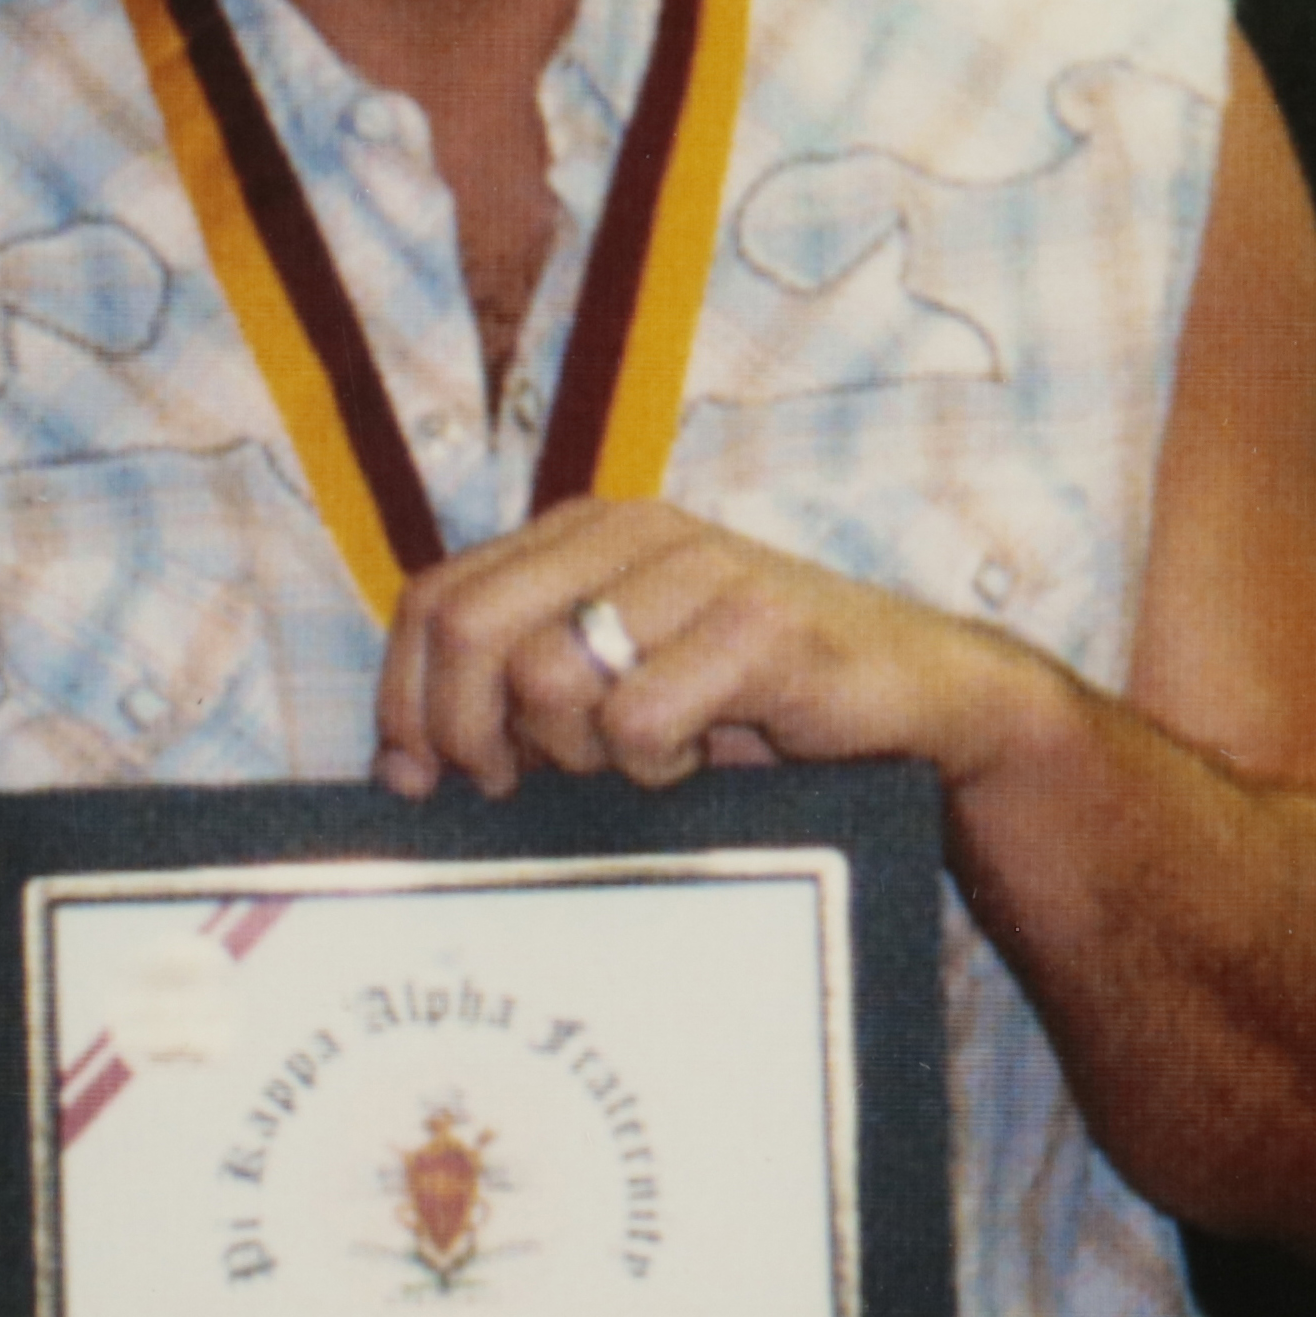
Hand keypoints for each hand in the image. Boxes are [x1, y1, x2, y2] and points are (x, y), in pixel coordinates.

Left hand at [370, 501, 1069, 805]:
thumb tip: (399, 770)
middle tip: (521, 786)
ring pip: (549, 681)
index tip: (423, 780)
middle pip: (469, 631)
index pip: (434, 600)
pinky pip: (637, 722)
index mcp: (581, 531)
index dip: (406, 699)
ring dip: (583, 755)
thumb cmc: (751, 705)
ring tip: (647, 755)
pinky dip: (655, 768)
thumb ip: (514, 699)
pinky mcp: (759, 625)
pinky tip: (705, 755)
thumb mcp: (615, 684)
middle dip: (472, 733)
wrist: (916, 703)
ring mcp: (698, 569)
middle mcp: (630, 530)